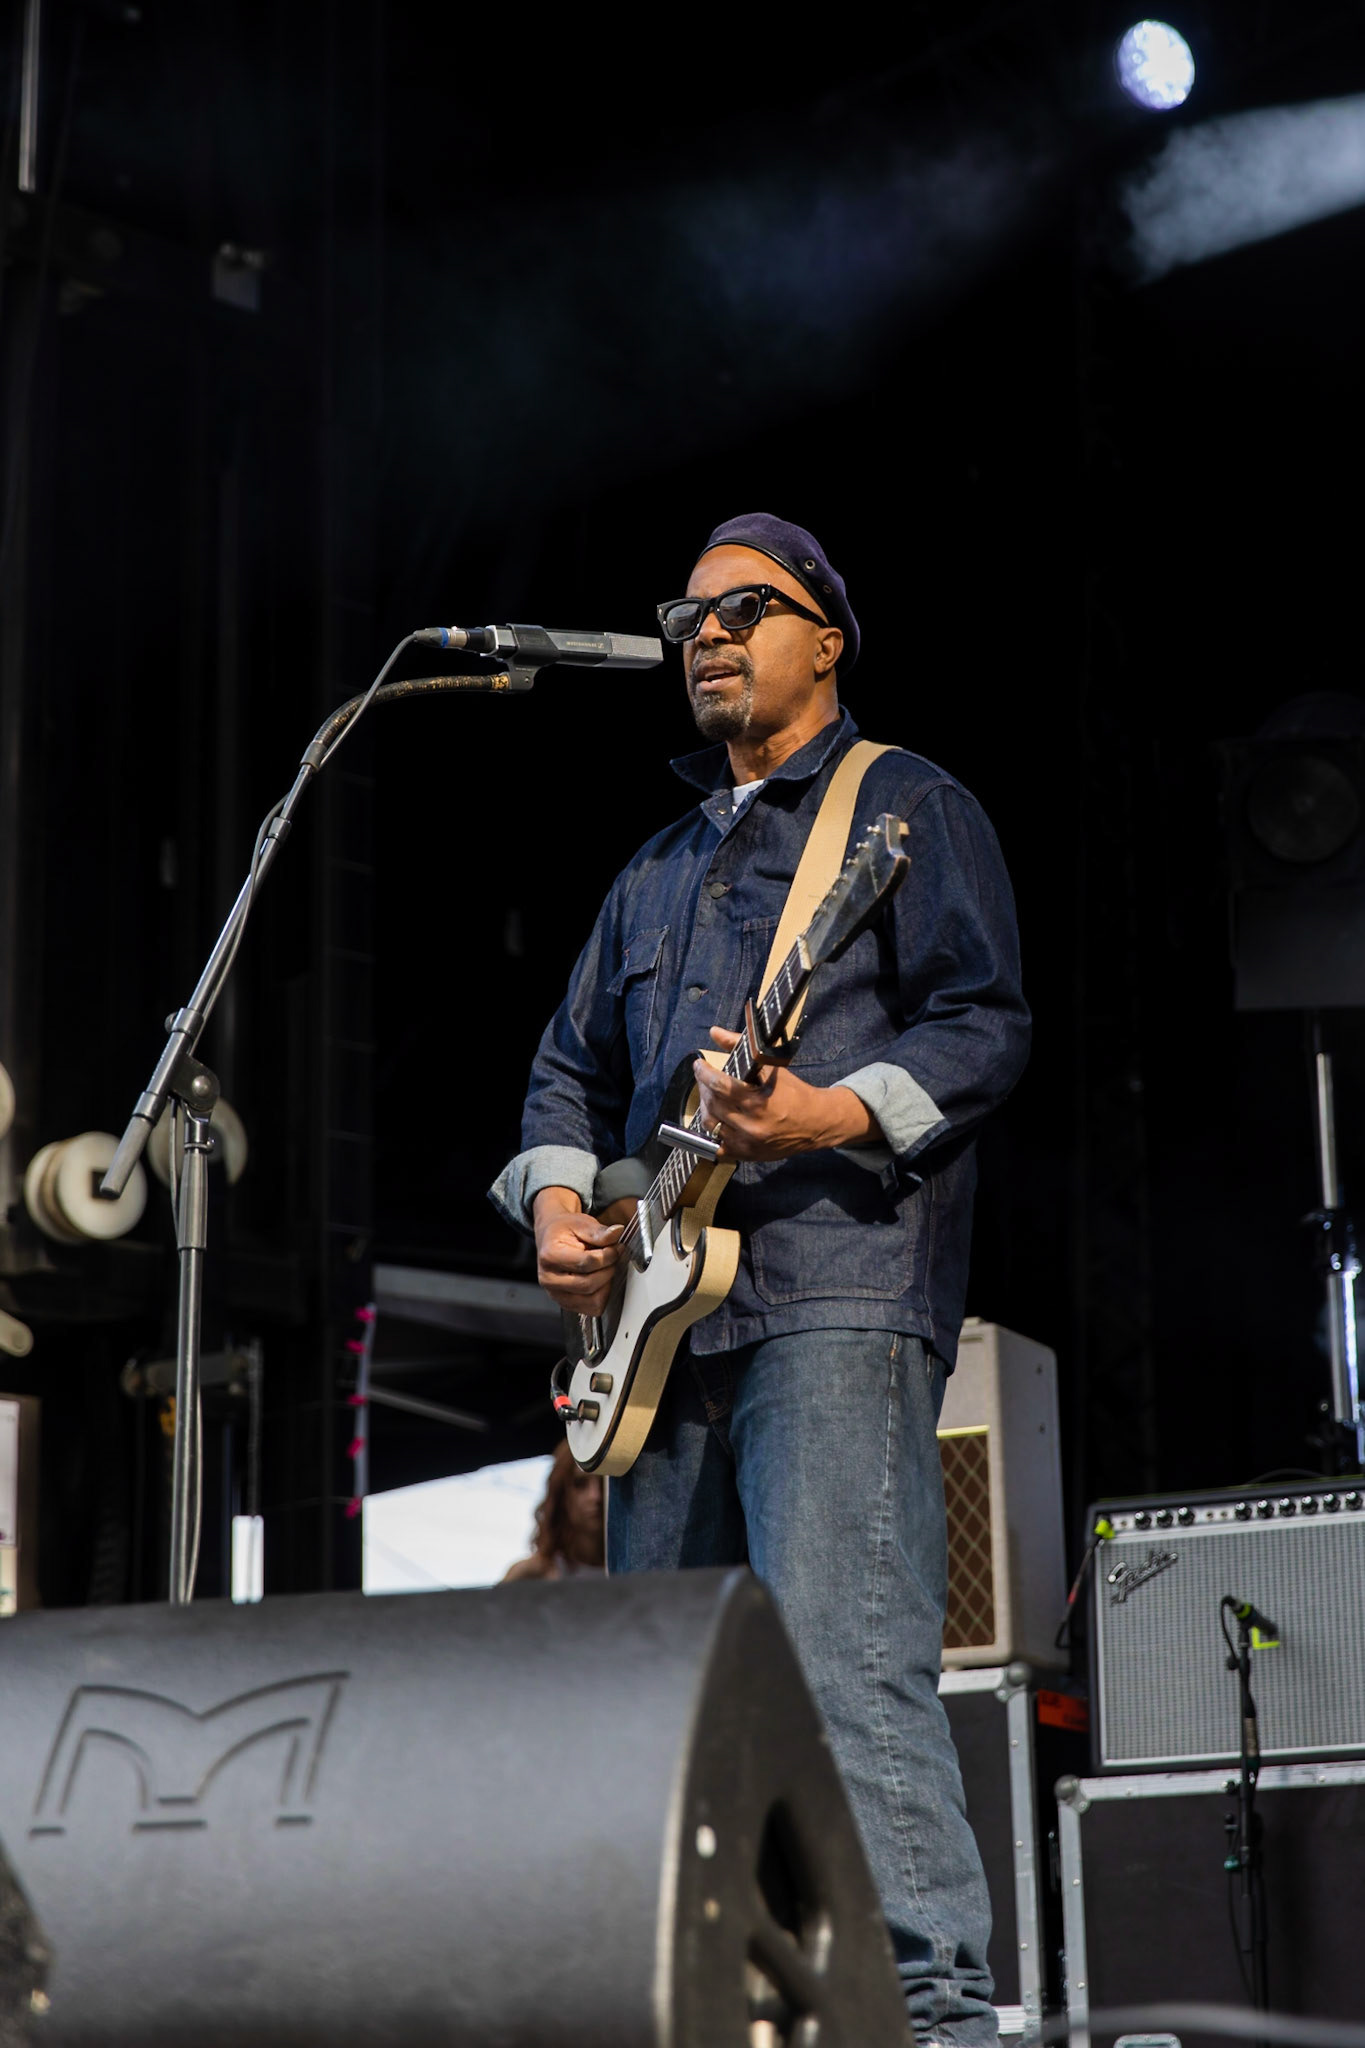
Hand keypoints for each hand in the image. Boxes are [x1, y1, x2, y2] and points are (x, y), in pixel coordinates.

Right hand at [533, 1188, 622, 1317]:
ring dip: (606, 1285)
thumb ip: (599, 1232)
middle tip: (614, 1258)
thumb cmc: (564, 1231)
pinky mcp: (566, 1304)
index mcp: (550, 1256)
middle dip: (608, 1270)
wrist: (551, 1237)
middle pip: (589, 1284)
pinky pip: (592, 1308)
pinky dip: (602, 1295)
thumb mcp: (581, 1224)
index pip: (587, 1263)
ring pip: (592, 1301)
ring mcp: (556, 1294)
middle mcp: (549, 1279)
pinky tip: (600, 1280)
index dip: (608, 1256)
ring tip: (605, 1269)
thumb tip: (617, 1232)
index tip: (616, 1248)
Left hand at [693, 1027, 876, 1161]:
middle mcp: (751, 1126)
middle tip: (705, 1078)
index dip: (704, 1073)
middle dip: (704, 1087)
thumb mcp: (772, 1067)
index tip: (699, 1065)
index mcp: (758, 1103)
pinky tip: (716, 1120)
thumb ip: (741, 1048)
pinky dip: (712, 1133)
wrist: (817, 1123)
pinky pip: (717, 1147)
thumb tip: (715, 1032)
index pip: (719, 1086)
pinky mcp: (747, 1155)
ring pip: (710, 1125)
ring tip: (710, 1096)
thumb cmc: (796, 1093)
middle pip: (712, 1104)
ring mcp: (747, 1144)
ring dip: (706, 1107)